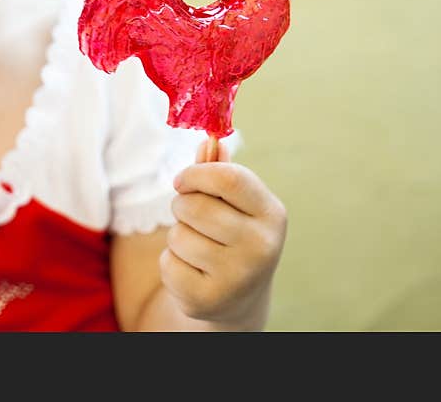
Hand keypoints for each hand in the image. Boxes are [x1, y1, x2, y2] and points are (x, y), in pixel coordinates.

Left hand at [160, 141, 287, 329]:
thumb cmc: (233, 234)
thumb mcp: (235, 203)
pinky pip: (168, 263)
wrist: (239, 296)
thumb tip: (207, 141)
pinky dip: (171, 263)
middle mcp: (262, 247)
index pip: (229, 178)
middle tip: (190, 216)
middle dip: (181, 205)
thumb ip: (219, 171)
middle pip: (196, 207)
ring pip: (178, 236)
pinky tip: (191, 269)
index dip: (197, 173)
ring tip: (196, 246)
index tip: (183, 180)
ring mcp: (237, 277)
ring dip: (177, 236)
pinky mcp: (208, 300)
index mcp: (272, 214)